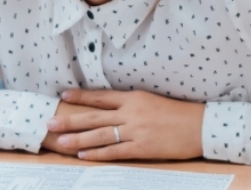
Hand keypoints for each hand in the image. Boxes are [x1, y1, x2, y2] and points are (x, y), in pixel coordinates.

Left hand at [44, 88, 204, 161]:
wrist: (200, 126)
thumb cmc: (178, 114)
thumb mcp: (152, 101)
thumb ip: (132, 105)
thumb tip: (112, 109)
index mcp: (134, 98)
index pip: (101, 97)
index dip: (82, 97)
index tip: (64, 96)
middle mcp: (131, 113)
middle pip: (94, 117)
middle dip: (70, 120)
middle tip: (50, 123)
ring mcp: (136, 131)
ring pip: (100, 135)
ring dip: (78, 139)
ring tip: (60, 142)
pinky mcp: (142, 148)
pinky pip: (115, 151)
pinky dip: (98, 153)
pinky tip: (84, 155)